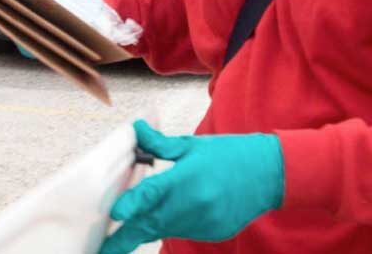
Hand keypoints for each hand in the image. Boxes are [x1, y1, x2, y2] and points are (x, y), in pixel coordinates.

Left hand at [99, 120, 283, 253]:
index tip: (114, 214)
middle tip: (102, 250)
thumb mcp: (192, 145)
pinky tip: (185, 208)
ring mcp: (203, 223)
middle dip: (123, 240)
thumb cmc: (230, 155)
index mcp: (186, 179)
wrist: (270, 173)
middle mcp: (193, 206)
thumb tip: (136, 129)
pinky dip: (175, 223)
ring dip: (150, 225)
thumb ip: (159, 145)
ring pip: (164, 229)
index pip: (152, 194)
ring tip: (142, 219)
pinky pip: (183, 231)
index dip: (131, 205)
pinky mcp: (212, 233)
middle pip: (150, 225)